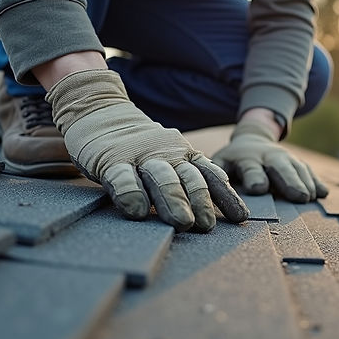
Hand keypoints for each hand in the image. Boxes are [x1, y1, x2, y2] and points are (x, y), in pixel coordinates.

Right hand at [46, 69, 249, 231]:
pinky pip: (123, 178)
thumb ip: (191, 175)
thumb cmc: (139, 146)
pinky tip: (137, 211)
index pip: (210, 176)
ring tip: (182, 223)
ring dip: (174, 200)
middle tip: (206, 226)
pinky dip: (131, 194)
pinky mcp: (110, 161)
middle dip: (200, 202)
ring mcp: (139, 156)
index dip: (226, 197)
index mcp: (183, 154)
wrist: (99, 112)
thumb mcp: (170, 156)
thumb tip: (221, 205)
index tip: (239, 218)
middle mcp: (166, 154)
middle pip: (189, 178)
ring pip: (162, 178)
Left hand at [212, 118, 328, 202]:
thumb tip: (207, 197)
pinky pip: (307, 170)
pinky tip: (323, 193)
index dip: (254, 176)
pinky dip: (316, 181)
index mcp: (245, 158)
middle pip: (280, 167)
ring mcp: (284, 157)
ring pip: (296, 168)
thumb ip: (217, 176)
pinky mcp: (296, 162)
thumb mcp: (220, 163)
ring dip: (305, 182)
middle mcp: (267, 156)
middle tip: (299, 196)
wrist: (251, 140)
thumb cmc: (232, 161)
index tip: (259, 188)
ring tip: (311, 197)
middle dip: (289, 181)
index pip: (250, 168)